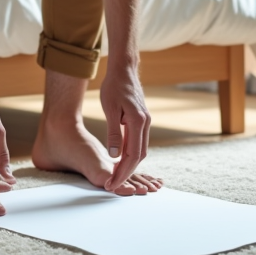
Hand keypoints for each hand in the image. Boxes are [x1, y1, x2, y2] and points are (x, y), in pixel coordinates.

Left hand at [99, 62, 150, 191]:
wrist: (124, 70)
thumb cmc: (114, 87)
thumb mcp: (110, 109)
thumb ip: (113, 133)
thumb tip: (114, 156)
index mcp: (138, 121)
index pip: (132, 155)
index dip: (123, 172)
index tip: (112, 183)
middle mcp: (146, 123)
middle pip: (139, 156)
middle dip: (127, 172)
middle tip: (113, 184)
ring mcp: (146, 122)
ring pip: (140, 150)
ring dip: (129, 164)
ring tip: (115, 175)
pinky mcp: (142, 120)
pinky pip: (138, 142)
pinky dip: (130, 154)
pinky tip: (120, 159)